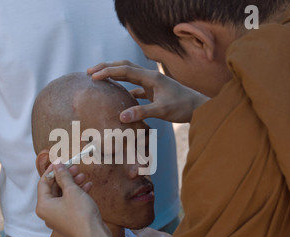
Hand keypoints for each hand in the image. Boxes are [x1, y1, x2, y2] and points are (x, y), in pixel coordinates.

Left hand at [36, 163, 108, 236]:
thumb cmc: (81, 215)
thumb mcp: (72, 191)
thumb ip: (64, 176)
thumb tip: (58, 164)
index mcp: (43, 205)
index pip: (44, 182)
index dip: (52, 170)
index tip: (61, 161)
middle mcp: (48, 212)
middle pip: (54, 189)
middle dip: (65, 177)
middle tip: (75, 167)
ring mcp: (58, 217)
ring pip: (63, 196)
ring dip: (73, 184)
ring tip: (83, 175)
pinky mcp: (69, 220)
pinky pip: (70, 203)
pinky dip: (78, 194)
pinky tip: (88, 186)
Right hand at [88, 60, 207, 123]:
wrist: (199, 108)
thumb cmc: (183, 107)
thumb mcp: (162, 111)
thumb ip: (142, 113)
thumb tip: (121, 116)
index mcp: (151, 77)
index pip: (125, 71)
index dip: (108, 72)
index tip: (93, 76)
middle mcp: (150, 76)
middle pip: (124, 67)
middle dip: (107, 67)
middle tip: (90, 71)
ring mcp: (152, 83)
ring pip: (129, 74)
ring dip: (114, 74)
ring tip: (99, 77)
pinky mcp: (153, 91)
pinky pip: (134, 86)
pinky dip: (123, 87)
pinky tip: (117, 94)